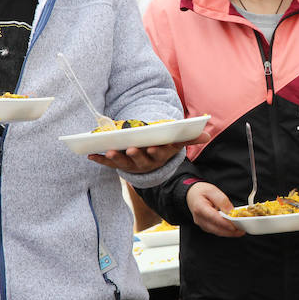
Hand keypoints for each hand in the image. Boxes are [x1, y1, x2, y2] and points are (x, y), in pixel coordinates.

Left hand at [89, 131, 210, 173]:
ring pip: (122, 163)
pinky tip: (90, 155)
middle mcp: (144, 163)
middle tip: (130, 149)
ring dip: (115, 158)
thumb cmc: (162, 148)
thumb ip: (189, 138)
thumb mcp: (176, 144)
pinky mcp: (117, 165)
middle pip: (139, 160)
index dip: (155, 151)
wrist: (149, 165)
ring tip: (109, 151)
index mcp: (158, 156)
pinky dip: (99, 160)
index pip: (158, 154)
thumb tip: (207, 134)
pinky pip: (107, 164)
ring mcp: (130, 165)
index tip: (153, 147)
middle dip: (135, 154)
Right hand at [186, 182, 244, 236]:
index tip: (235, 226)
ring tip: (240, 230)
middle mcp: (200, 219)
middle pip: (216, 229)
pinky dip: (225, 231)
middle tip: (242, 230)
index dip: (225, 223)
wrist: (191, 194)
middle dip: (230, 231)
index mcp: (200, 208)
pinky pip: (216, 231)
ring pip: (217, 232)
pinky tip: (233, 229)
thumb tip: (231, 212)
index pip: (213, 218)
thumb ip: (222, 201)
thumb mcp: (212, 190)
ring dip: (229, 233)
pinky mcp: (205, 226)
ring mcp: (202, 224)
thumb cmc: (200, 192)